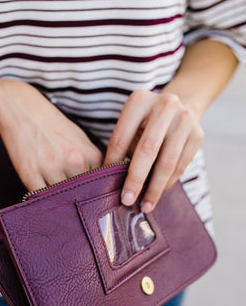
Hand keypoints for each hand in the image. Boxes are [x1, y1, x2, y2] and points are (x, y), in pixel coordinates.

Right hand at [0, 80, 102, 190]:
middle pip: (81, 195)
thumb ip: (89, 161)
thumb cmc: (50, 123)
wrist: (21, 109)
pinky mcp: (30, 174)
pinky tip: (40, 194)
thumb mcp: (79, 138)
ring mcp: (52, 169)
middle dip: (75, 197)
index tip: (85, 194)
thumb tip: (95, 185)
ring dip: (58, 200)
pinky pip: (40, 197)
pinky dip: (40, 199)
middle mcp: (74, 162)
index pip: (99, 186)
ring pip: (61, 199)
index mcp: (89, 154)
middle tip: (68, 196)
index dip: (91, 191)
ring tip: (53, 193)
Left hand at [104, 89, 204, 211]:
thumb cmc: (145, 122)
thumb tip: (111, 181)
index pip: (121, 137)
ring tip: (145, 205)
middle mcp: (165, 105)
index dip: (113, 162)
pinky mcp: (198, 134)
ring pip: (167, 161)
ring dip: (154, 187)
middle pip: (147, 149)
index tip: (107, 183)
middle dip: (136, 179)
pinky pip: (181, 165)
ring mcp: (184, 119)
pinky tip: (158, 193)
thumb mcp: (130, 126)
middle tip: (127, 200)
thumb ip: (122, 147)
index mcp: (139, 100)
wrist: (180, 105)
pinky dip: (168, 182)